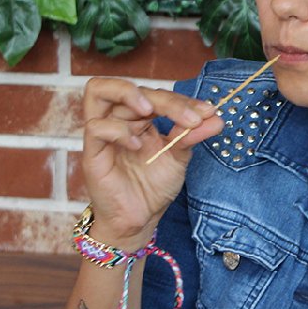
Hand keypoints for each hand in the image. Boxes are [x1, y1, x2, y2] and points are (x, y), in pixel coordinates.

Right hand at [79, 77, 222, 247]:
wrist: (140, 220)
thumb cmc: (153, 187)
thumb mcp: (179, 156)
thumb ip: (192, 135)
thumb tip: (215, 117)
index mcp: (138, 117)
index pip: (156, 94)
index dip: (182, 100)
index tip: (207, 113)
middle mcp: (119, 119)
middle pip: (134, 89)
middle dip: (167, 100)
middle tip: (191, 118)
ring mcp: (102, 134)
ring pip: (100, 91)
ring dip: (128, 93)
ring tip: (150, 110)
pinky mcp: (92, 153)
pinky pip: (96, 128)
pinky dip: (118, 131)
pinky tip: (137, 146)